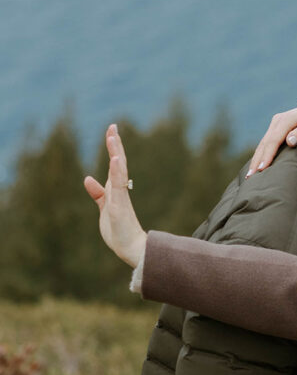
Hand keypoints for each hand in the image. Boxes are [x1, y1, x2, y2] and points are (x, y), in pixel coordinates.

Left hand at [83, 124, 147, 267]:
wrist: (131, 248)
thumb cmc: (119, 230)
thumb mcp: (104, 208)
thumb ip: (98, 193)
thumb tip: (88, 178)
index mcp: (116, 190)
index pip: (114, 164)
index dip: (113, 148)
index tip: (111, 131)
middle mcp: (120, 190)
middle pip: (118, 163)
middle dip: (115, 145)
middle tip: (113, 126)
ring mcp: (121, 197)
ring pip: (119, 171)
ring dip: (116, 153)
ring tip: (113, 137)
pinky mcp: (120, 206)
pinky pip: (118, 186)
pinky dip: (118, 172)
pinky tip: (116, 159)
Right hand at [246, 101, 296, 176]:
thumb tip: (289, 141)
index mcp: (286, 119)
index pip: (273, 140)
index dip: (267, 155)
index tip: (261, 169)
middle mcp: (277, 120)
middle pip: (264, 143)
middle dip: (256, 160)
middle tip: (250, 177)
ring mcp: (275, 124)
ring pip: (262, 143)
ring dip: (256, 159)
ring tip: (249, 175)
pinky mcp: (275, 128)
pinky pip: (266, 143)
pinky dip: (260, 154)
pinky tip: (256, 166)